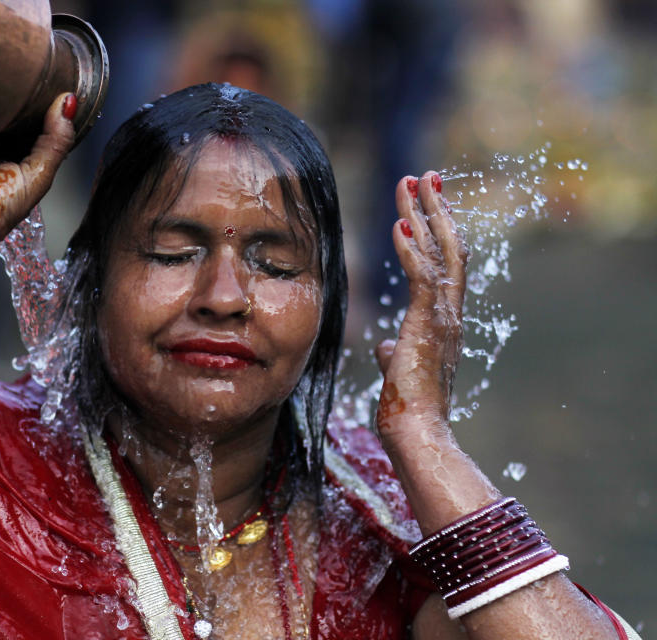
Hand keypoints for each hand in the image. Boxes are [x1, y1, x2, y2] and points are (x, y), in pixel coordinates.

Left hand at [375, 171, 467, 447]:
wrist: (417, 433)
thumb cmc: (407, 409)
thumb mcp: (400, 372)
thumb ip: (395, 353)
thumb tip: (385, 348)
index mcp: (442, 322)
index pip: (443, 266)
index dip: (436, 232)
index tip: (426, 204)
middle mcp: (449, 313)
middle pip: (448, 248)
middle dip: (436, 208)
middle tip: (426, 175)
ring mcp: (443, 316)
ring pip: (439, 252)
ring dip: (424, 213)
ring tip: (413, 180)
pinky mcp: (428, 323)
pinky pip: (422, 276)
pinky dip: (412, 247)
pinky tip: (400, 221)